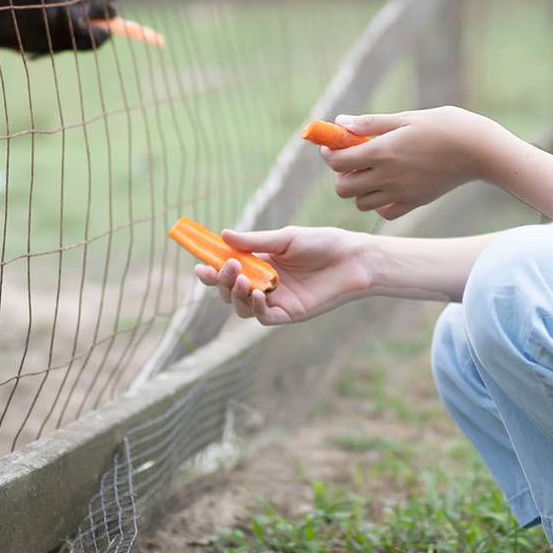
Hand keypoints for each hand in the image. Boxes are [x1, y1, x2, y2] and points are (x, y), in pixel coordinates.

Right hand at [195, 226, 372, 324]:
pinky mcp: (290, 314)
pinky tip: (257, 295)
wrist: (354, 259)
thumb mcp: (286, 238)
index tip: (199, 265)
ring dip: (236, 295)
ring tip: (242, 280)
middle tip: (227, 268)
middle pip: (230, 291)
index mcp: (260, 262)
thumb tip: (223, 235)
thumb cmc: (323, 243)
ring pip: (242, 307)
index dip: (212, 270)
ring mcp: (276, 300)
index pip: (228, 269)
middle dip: (222, 282)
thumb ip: (255, 242)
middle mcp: (264, 283)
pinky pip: (264, 317)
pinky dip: (256, 308)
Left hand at [320, 106, 497, 219]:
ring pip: (361, 203)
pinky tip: (387, 186)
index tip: (333, 143)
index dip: (329, 152)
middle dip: (340, 173)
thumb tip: (340, 122)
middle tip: (351, 158)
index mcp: (383, 151)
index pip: (338, 161)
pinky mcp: (415, 202)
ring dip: (358, 189)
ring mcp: (402, 193)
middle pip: (343, 188)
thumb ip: (370, 123)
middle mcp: (388, 176)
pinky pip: (385, 213)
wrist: (479, 150)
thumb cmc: (445, 126)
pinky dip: (379, 204)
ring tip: (370, 171)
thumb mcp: (406, 118)